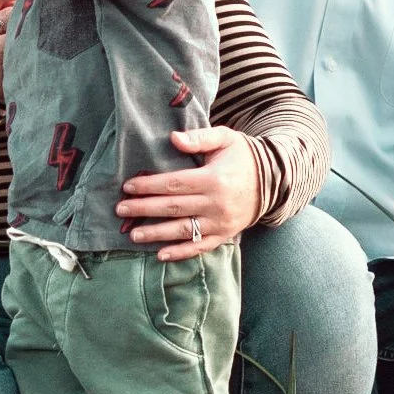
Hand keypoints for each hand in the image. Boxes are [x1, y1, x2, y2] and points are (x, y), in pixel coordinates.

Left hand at [116, 126, 260, 261]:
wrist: (274, 181)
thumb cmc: (243, 156)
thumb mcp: (225, 138)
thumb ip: (199, 138)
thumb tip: (173, 138)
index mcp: (214, 179)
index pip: (174, 184)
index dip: (149, 186)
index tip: (127, 187)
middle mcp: (217, 203)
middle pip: (174, 208)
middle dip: (144, 209)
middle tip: (120, 210)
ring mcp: (221, 223)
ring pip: (183, 230)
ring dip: (156, 233)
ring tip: (134, 234)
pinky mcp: (225, 235)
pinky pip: (200, 247)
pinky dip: (180, 253)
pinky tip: (160, 254)